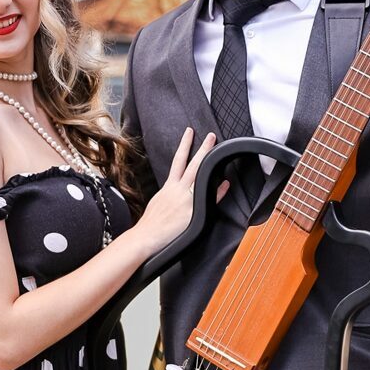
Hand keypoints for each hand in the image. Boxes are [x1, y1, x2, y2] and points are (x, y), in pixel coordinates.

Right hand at [133, 127, 217, 257]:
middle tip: (210, 135)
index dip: (184, 145)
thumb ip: (168, 194)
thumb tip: (173, 191)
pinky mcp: (191, 213)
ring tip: (218, 150)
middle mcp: (177, 190)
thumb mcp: (158, 203)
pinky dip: (216, 191)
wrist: (145, 237)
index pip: (178, 161)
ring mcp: (185, 200)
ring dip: (209, 161)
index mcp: (169, 187)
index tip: (189, 133)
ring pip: (198, 175)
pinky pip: (206, 199)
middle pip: (191, 163)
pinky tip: (225, 183)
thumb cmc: (150, 224)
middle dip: (201, 148)